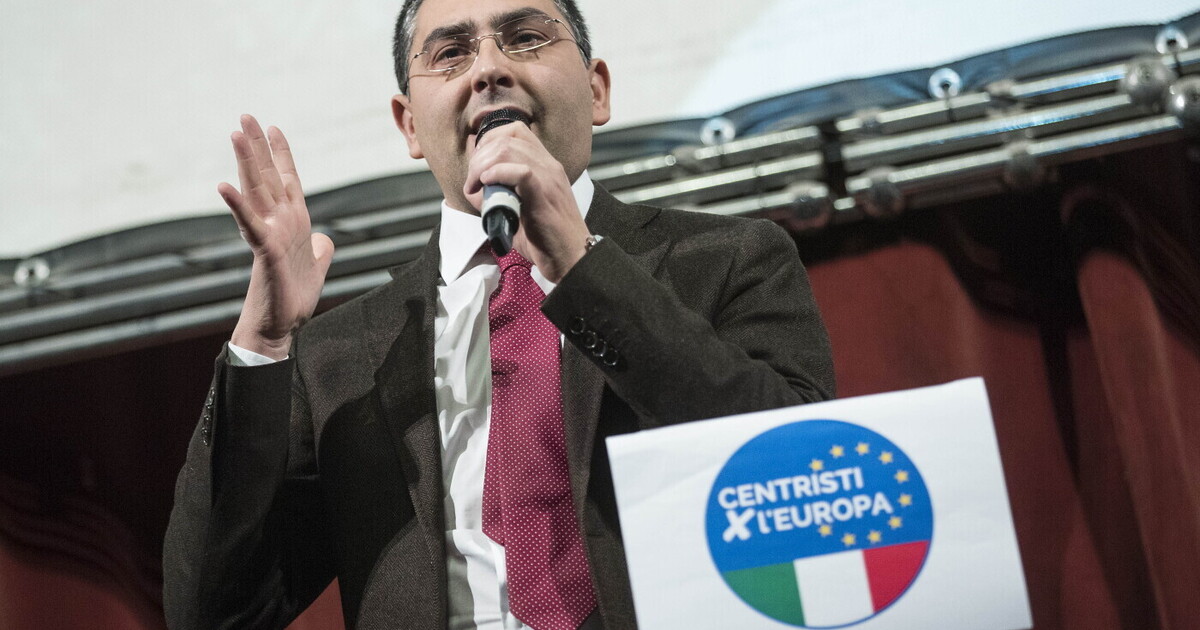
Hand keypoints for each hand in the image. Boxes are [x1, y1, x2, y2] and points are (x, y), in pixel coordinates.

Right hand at [220, 115, 334, 359]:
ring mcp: (270, 234)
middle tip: (245, 116)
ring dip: (246, 163)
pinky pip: (250, 224)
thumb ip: (321, 248)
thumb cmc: (294, 297)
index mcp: (293, 222)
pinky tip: (223, 185)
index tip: (274, 127)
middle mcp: (279, 222)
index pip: (287, 180)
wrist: (282, 326)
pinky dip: (237, 205)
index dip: (281, 154)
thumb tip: (325, 240)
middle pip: (267, 176)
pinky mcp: (265, 251)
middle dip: (257, 146)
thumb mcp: (316, 265)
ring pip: (257, 191)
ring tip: (235, 134)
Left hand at [463, 123, 589, 281]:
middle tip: (473, 182)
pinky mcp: (544, 195)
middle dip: (480, 156)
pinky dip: (497, 174)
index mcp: (546, 165)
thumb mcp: (520, 209)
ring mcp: (549, 178)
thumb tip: (474, 187)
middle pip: (506, 138)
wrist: (571, 258)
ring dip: (483, 166)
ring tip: (477, 187)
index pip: (515, 131)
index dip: (489, 142)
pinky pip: (520, 171)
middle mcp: (549, 166)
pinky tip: (488, 185)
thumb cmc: (546, 239)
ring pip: (509, 149)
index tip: (478, 167)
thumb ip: (499, 194)